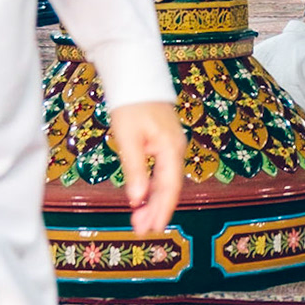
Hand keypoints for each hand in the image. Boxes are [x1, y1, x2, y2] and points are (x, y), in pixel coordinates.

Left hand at [108, 101, 186, 233]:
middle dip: (156, 210)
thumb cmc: (131, 104)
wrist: (136, 75)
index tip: (153, 229)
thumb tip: (137, 199)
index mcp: (171, 148)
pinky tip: (144, 196)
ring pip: (166, 179)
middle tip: (141, 229)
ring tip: (140, 219)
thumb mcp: (128, 139)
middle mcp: (176, 148)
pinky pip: (163, 170)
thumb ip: (135, 170)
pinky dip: (154, 186)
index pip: (170, 187)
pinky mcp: (164, 141)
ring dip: (154, 200)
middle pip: (170, 186)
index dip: (162, 210)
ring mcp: (172, 144)